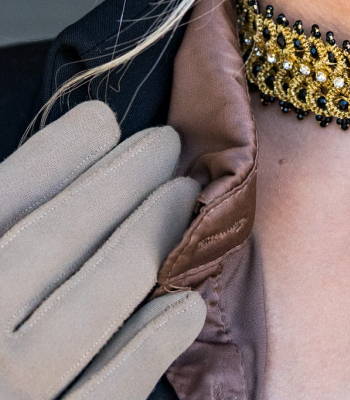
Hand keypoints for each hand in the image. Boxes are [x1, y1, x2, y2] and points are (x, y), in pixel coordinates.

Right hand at [0, 100, 205, 399]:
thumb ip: (8, 214)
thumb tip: (69, 147)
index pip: (5, 201)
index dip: (57, 152)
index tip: (101, 120)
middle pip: (56, 237)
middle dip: (121, 178)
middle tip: (165, 144)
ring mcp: (11, 393)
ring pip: (93, 299)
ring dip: (151, 236)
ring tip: (184, 196)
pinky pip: (114, 388)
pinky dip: (154, 340)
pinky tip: (188, 302)